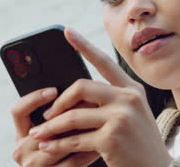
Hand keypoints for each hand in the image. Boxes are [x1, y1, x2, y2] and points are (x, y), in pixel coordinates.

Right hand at [11, 88, 98, 165]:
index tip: (54, 90)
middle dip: (72, 112)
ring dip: (84, 130)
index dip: (34, 98)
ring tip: (102, 117)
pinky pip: (74, 161)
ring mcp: (34, 166)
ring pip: (61, 143)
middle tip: (92, 101)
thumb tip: (80, 90)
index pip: (18, 110)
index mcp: (22, 135)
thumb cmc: (67, 151)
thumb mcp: (56, 131)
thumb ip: (59, 115)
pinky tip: (103, 139)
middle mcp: (22, 150)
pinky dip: (90, 149)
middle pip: (46, 126)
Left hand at [26, 27, 172, 166]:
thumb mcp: (132, 115)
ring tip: (38, 135)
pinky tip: (49, 148)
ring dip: (51, 128)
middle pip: (81, 87)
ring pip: (73, 116)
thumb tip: (75, 96)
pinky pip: (75, 139)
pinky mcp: (112, 138)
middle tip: (46, 114)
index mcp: (132, 89)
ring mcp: (121, 117)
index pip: (105, 62)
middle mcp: (129, 98)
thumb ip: (111, 101)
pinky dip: (58, 145)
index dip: (84, 46)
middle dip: (58, 102)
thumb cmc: (140, 143)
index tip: (67, 32)